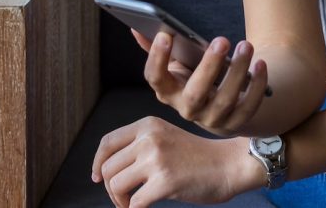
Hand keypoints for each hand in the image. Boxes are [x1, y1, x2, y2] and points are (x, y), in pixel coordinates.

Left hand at [90, 116, 263, 207]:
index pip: (107, 143)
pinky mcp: (164, 182)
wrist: (228, 165)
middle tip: (123, 199)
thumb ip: (140, 146)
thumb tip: (105, 170)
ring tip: (132, 205)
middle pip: (108, 167)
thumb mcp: (166, 138)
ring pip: (115, 184)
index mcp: (148, 125)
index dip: (97, 163)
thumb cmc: (197, 157)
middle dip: (110, 189)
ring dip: (119, 201)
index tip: (97, 177)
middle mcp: (149, 138)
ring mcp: (156, 159)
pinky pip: (134, 203)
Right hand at [132, 29, 268, 136]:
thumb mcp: (177, 65)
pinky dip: (256, 87)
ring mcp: (212, 119)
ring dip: (238, 72)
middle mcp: (188, 109)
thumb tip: (136, 27)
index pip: (156, 79)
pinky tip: (261, 64)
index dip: (158, 59)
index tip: (165, 35)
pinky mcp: (235, 123)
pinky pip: (248, 107)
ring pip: (225, 100)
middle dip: (209, 67)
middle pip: (195, 94)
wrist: (218, 108)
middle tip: (221, 39)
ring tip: (246, 46)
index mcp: (169, 92)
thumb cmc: (194, 79)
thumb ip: (159, 48)